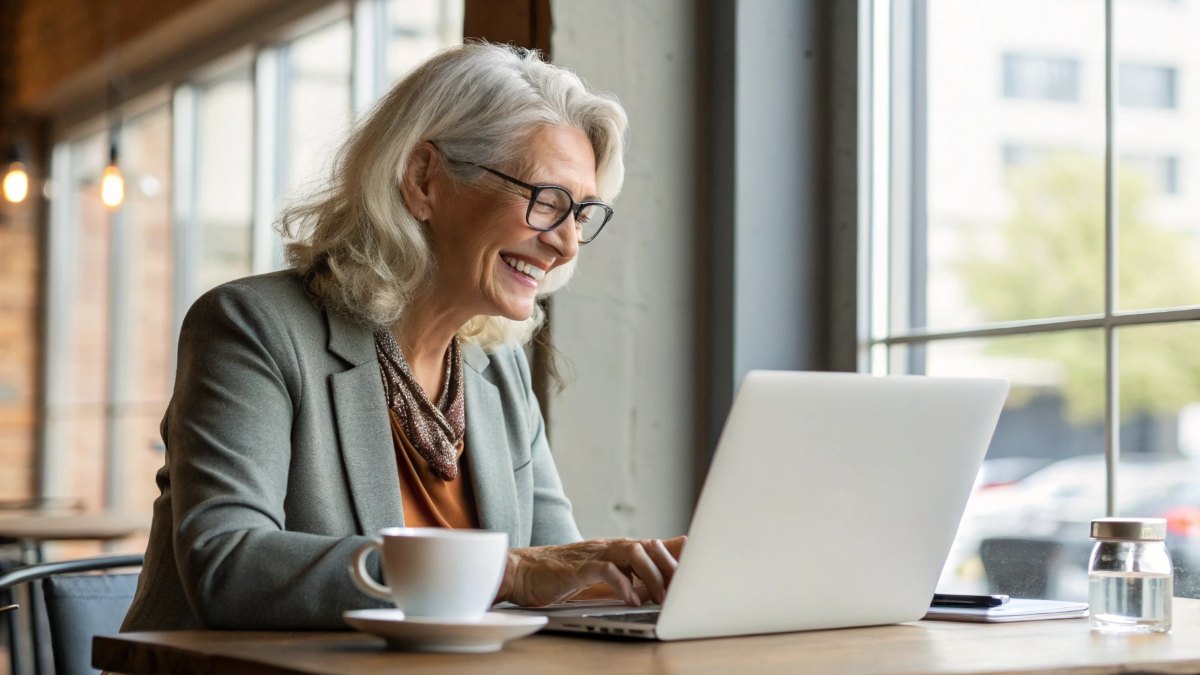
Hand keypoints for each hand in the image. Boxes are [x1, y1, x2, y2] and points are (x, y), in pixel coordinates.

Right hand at [497, 535, 685, 606]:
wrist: (522, 572)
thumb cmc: (562, 576)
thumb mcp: (602, 576)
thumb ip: (628, 576)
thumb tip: (657, 583)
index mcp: (616, 549)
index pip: (654, 545)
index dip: (678, 553)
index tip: (702, 563)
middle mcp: (608, 547)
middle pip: (649, 546)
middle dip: (670, 568)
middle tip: (683, 592)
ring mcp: (593, 554)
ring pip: (632, 552)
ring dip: (651, 575)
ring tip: (660, 597)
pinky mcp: (577, 567)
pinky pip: (605, 569)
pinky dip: (622, 584)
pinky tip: (631, 599)